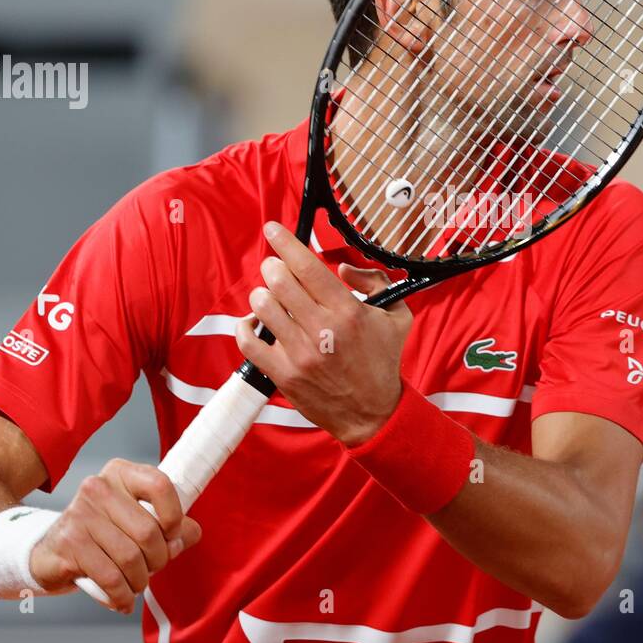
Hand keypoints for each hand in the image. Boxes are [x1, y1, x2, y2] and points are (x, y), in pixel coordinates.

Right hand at [29, 459, 201, 612]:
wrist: (51, 551)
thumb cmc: (103, 534)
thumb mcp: (137, 520)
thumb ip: (171, 526)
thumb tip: (190, 534)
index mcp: (121, 474)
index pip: (160, 485)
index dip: (174, 516)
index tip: (171, 535)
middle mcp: (98, 488)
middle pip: (148, 531)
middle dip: (158, 559)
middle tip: (152, 568)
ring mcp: (80, 514)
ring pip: (130, 557)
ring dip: (140, 580)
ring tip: (136, 584)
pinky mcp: (68, 544)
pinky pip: (110, 578)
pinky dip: (122, 595)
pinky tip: (122, 599)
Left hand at [236, 222, 412, 445]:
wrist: (372, 413)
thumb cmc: (383, 361)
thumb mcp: (397, 316)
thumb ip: (375, 282)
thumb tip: (342, 267)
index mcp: (348, 311)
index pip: (307, 267)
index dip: (285, 243)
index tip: (273, 229)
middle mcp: (322, 330)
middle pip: (280, 282)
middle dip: (273, 267)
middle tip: (275, 268)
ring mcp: (299, 354)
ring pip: (263, 307)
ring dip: (263, 295)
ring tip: (270, 296)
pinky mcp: (283, 374)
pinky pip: (249, 342)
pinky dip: (245, 326)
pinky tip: (253, 321)